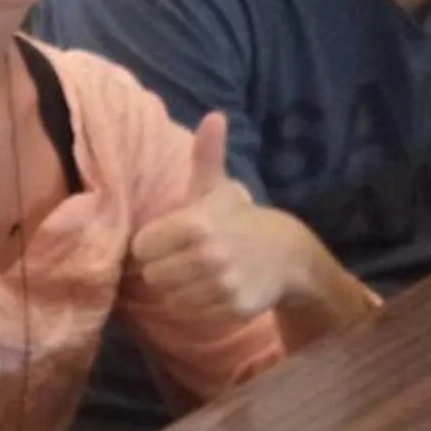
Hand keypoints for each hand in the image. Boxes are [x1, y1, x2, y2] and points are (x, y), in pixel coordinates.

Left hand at [126, 113, 308, 325]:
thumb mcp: (218, 187)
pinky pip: (194, 314)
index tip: (168, 240)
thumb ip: (206, 154)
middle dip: (164, 269)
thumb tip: (214, 115)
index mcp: (197, 223)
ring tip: (196, 276)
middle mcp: (208, 255)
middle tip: (183, 260)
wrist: (287, 254)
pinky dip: (199, 307)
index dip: (152, 244)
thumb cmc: (238, 219)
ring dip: (180, 289)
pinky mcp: (233, 308)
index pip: (143, 246)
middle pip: (153, 275)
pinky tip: (212, 291)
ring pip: (171, 298)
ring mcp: (222, 285)